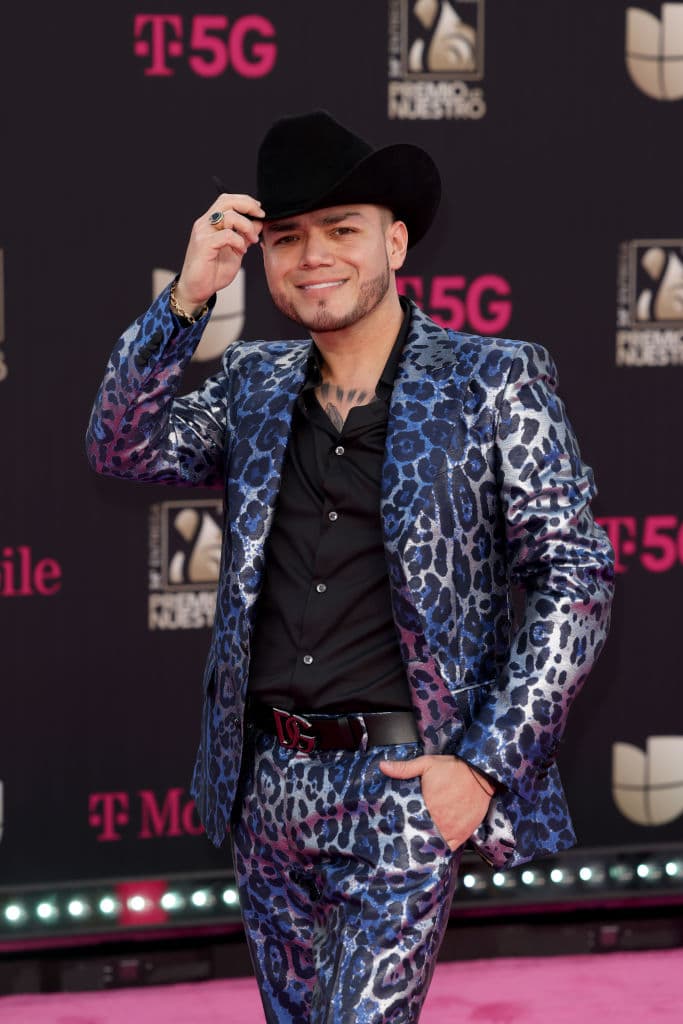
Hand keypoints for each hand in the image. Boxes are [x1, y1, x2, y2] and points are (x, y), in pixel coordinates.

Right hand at [175, 193, 264, 312]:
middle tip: (260, 216)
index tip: (259, 212)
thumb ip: (245, 236)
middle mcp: (205, 223)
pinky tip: (241, 251)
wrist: (197, 289)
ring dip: (247, 227)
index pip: (228, 200)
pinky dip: (239, 241)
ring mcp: (203, 233)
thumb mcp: (235, 251)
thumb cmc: (212, 271)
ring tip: (252, 241)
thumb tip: (258, 222)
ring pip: (229, 216)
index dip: (245, 201)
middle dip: (248, 205)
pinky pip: (227, 235)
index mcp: (211, 222)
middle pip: (227, 201)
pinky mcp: (204, 244)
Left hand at [379, 755, 492, 850]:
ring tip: (415, 844)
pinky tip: (433, 847)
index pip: (407, 822)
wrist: (481, 774)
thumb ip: (404, 768)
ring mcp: (451, 829)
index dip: (399, 826)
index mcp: (427, 804)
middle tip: (402, 837)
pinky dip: (440, 849)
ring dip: (424, 843)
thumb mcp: (427, 764)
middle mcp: (439, 820)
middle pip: (419, 835)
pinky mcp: (462, 834)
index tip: (393, 827)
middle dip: (410, 836)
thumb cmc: (454, 768)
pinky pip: (449, 848)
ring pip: (433, 844)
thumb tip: (383, 766)